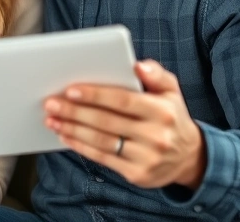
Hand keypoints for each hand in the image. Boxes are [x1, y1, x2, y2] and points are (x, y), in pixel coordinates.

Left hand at [44, 59, 205, 189]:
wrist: (188, 157)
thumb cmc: (170, 116)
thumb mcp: (171, 91)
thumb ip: (156, 74)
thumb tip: (137, 65)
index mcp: (162, 111)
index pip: (123, 100)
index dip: (95, 95)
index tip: (70, 89)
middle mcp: (156, 135)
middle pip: (106, 121)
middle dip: (74, 112)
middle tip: (51, 103)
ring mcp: (146, 157)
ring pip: (101, 141)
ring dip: (72, 129)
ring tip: (52, 119)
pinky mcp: (137, 174)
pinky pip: (103, 158)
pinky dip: (80, 146)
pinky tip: (65, 136)